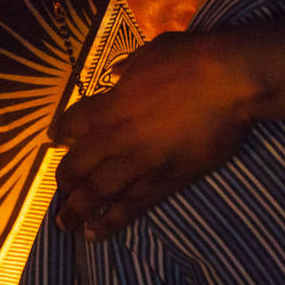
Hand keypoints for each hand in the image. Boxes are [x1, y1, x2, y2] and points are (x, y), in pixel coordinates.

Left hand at [50, 31, 254, 239]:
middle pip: (77, 165)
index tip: (54, 140)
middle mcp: (117, 137)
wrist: (229, 83)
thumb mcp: (150, 52)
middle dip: (64, 180)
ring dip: (76, 210)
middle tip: (60, 190)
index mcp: (111, 104)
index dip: (60, 132)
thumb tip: (118, 71)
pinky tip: (94, 233)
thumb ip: (129, 67)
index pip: (73, 123)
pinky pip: (130, 207)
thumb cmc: (191, 59)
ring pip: (96, 193)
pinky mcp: (164, 182)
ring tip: (65, 224)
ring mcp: (140, 163)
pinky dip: (109, 222)